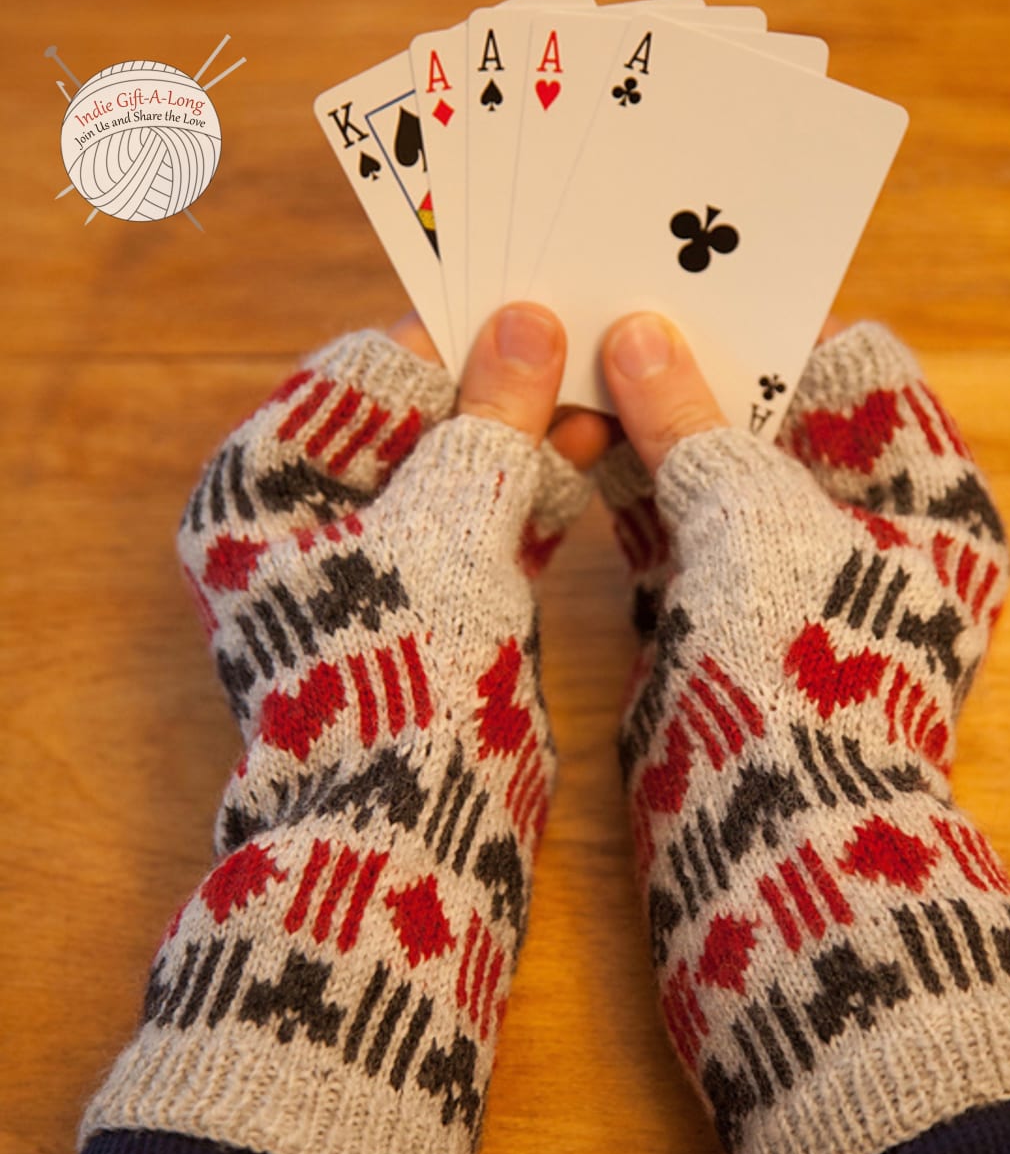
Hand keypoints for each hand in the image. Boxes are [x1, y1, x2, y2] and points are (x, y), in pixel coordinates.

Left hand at [93, 305, 603, 1153]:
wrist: (414, 836)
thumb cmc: (406, 671)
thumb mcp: (450, 524)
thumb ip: (491, 418)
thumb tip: (527, 321)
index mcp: (259, 489)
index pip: (357, 376)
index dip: (450, 345)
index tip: (536, 318)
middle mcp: (302, 523)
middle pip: (412, 423)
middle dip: (504, 396)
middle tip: (590, 363)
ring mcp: (369, 569)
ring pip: (454, 474)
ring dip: (527, 445)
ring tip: (606, 413)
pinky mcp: (424, 609)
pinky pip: (477, 529)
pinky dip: (530, 503)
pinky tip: (591, 472)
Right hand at [591, 313, 1009, 1153]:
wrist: (771, 844)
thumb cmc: (797, 667)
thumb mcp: (750, 519)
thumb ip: (693, 419)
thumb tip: (638, 331)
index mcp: (923, 492)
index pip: (854, 366)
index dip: (768, 329)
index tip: (681, 296)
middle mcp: (863, 527)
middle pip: (769, 418)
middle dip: (682, 378)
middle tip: (596, 324)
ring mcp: (788, 576)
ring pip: (711, 473)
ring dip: (641, 433)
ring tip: (564, 376)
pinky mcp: (725, 616)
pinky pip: (674, 532)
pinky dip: (625, 496)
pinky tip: (562, 450)